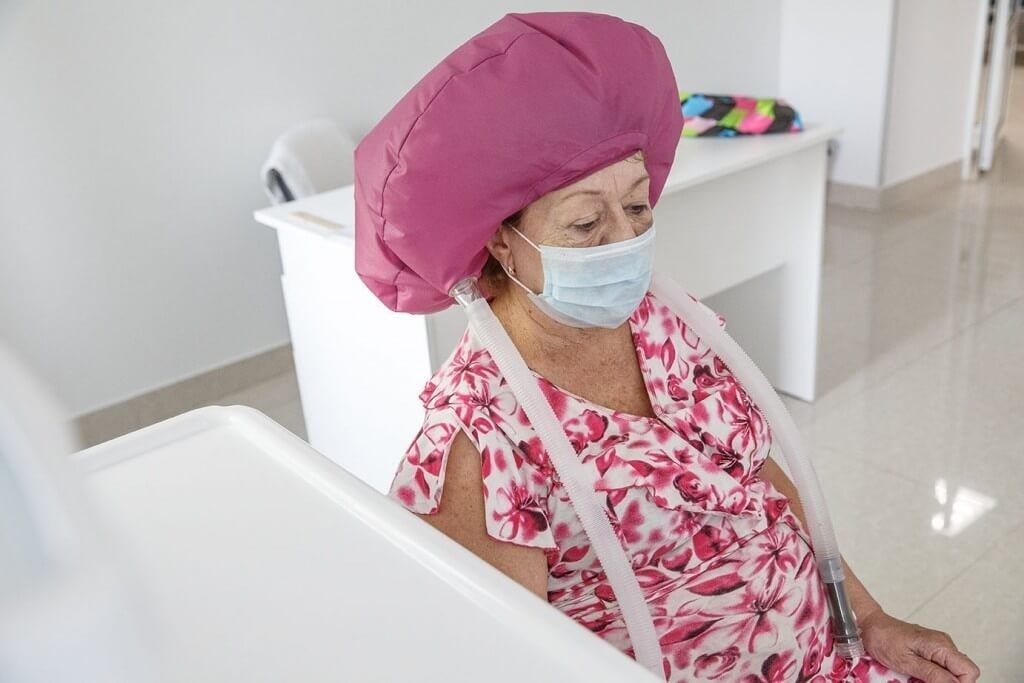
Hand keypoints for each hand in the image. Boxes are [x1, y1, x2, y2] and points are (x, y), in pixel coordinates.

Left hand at [859, 609, 979, 682]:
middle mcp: (943, 644)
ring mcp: (938, 646)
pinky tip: (918, 674)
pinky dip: (933, 675)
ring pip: (952, 672)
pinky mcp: (931, 650)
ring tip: (918, 678)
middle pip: (963, 673)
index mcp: (941, 645)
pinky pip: (941, 667)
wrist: (871, 626)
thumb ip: (933, 674)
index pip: (969, 671)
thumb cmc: (883, 639)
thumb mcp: (907, 661)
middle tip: (925, 682)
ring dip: (939, 680)